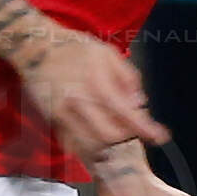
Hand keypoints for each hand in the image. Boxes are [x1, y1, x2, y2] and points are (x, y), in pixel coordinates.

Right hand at [15, 24, 169, 155]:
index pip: (126, 115)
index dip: (146, 129)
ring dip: (109, 147)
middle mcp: (79, 102)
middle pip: (110, 137)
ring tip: (117, 139)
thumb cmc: (75, 48)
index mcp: (97, 83)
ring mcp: (63, 114)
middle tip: (134, 134)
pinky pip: (74, 143)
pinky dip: (89, 147)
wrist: (35, 48)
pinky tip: (98, 140)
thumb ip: (128, 77)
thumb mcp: (107, 53)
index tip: (161, 138)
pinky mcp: (53, 121)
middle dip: (127, 139)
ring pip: (91, 145)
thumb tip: (140, 104)